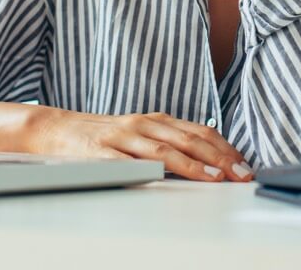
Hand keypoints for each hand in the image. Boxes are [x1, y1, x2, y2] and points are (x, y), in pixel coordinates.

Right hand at [28, 108, 252, 181]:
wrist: (55, 129)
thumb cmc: (104, 137)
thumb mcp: (141, 134)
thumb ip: (170, 143)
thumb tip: (209, 160)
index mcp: (156, 121)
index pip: (198, 132)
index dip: (224, 148)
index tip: (245, 165)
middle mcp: (142, 125)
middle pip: (187, 140)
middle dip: (219, 158)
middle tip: (240, 174)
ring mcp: (121, 138)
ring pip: (162, 150)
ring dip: (192, 165)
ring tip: (214, 178)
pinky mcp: (100, 154)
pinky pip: (126, 163)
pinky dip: (147, 170)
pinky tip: (163, 178)